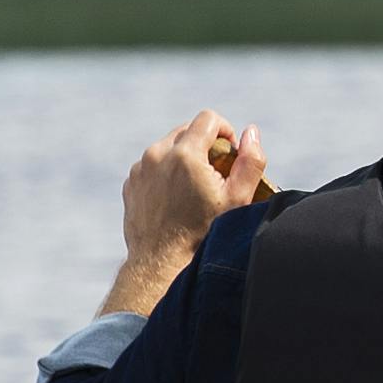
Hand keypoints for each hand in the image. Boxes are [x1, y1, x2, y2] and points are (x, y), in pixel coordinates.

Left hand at [106, 112, 263, 314]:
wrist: (161, 263)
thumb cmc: (204, 233)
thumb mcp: (238, 199)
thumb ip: (250, 161)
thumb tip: (251, 132)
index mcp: (185, 154)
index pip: (209, 119)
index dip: (226, 131)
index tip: (231, 154)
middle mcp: (157, 154)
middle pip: (188, 130)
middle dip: (205, 145)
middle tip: (215, 175)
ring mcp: (140, 168)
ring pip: (169, 146)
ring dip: (184, 158)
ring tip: (194, 189)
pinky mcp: (131, 182)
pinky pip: (153, 164)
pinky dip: (166, 172)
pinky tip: (175, 198)